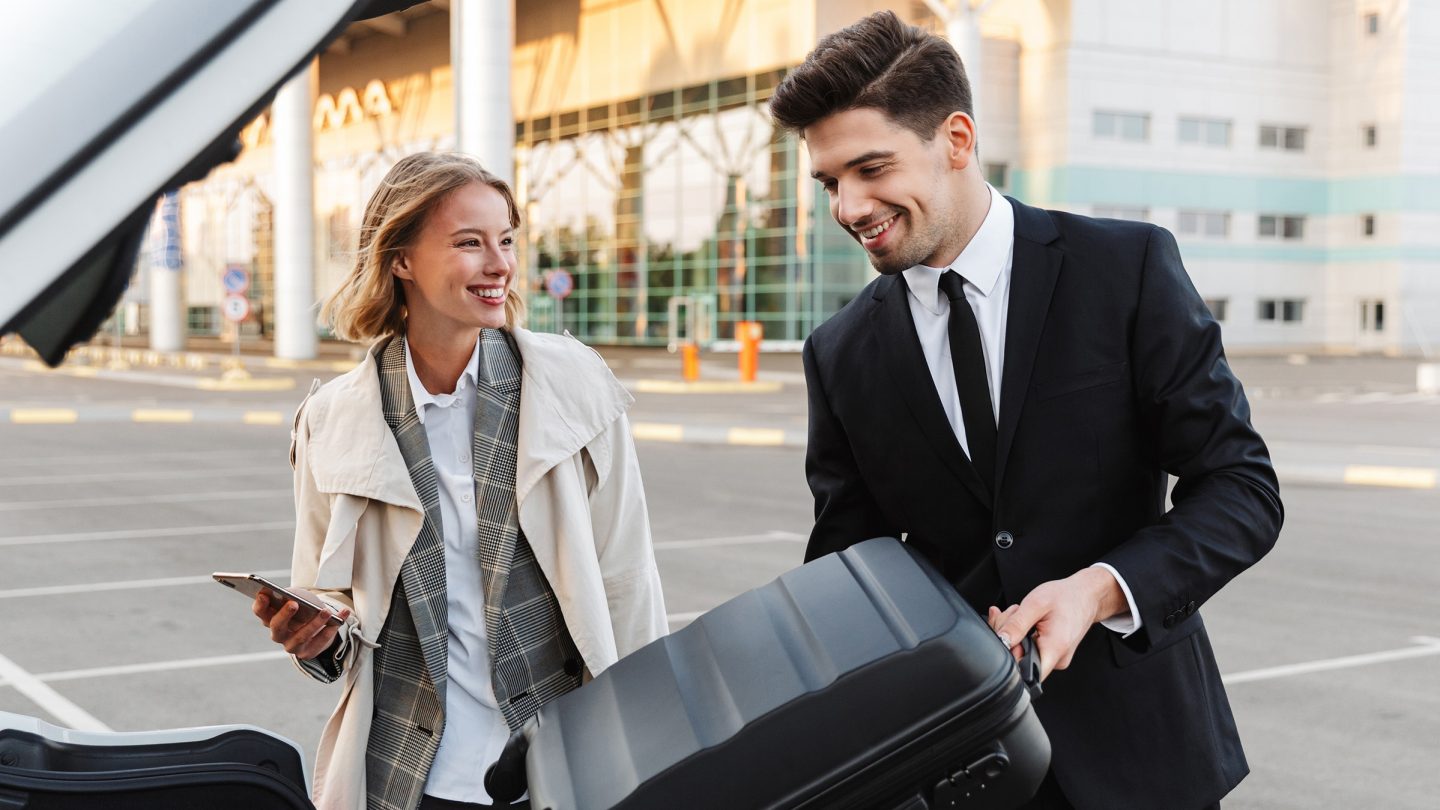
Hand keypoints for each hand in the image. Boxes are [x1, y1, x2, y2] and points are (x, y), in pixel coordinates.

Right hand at [252, 589, 347, 660]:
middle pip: (276, 626)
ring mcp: (291, 646)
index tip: (264, 593)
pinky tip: (342, 616)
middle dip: (284, 615)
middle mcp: (278, 634)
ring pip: (300, 637)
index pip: (260, 612)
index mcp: (271, 618)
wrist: (317, 631)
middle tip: (294, 604)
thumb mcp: (298, 601)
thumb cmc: (304, 610)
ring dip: (314, 623)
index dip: (260, 604)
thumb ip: (295, 598)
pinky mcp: (307, 653)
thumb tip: (296, 597)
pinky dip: (332, 629)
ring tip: (326, 611)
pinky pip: (320, 641)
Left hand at [989, 568, 1124, 680]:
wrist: (1086, 595)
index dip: (1008, 656)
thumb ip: (1016, 624)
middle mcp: (1056, 659)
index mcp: (1054, 649)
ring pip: (1022, 653)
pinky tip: (1024, 619)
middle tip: (1013, 614)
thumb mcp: (1035, 604)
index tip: (1008, 634)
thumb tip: (1000, 641)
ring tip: (1021, 614)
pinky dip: (1021, 634)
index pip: (1024, 672)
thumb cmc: (1066, 597)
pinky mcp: (1052, 654)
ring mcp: (1055, 658)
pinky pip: (1029, 649)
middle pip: (1019, 660)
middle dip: (1007, 636)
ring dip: (1014, 632)